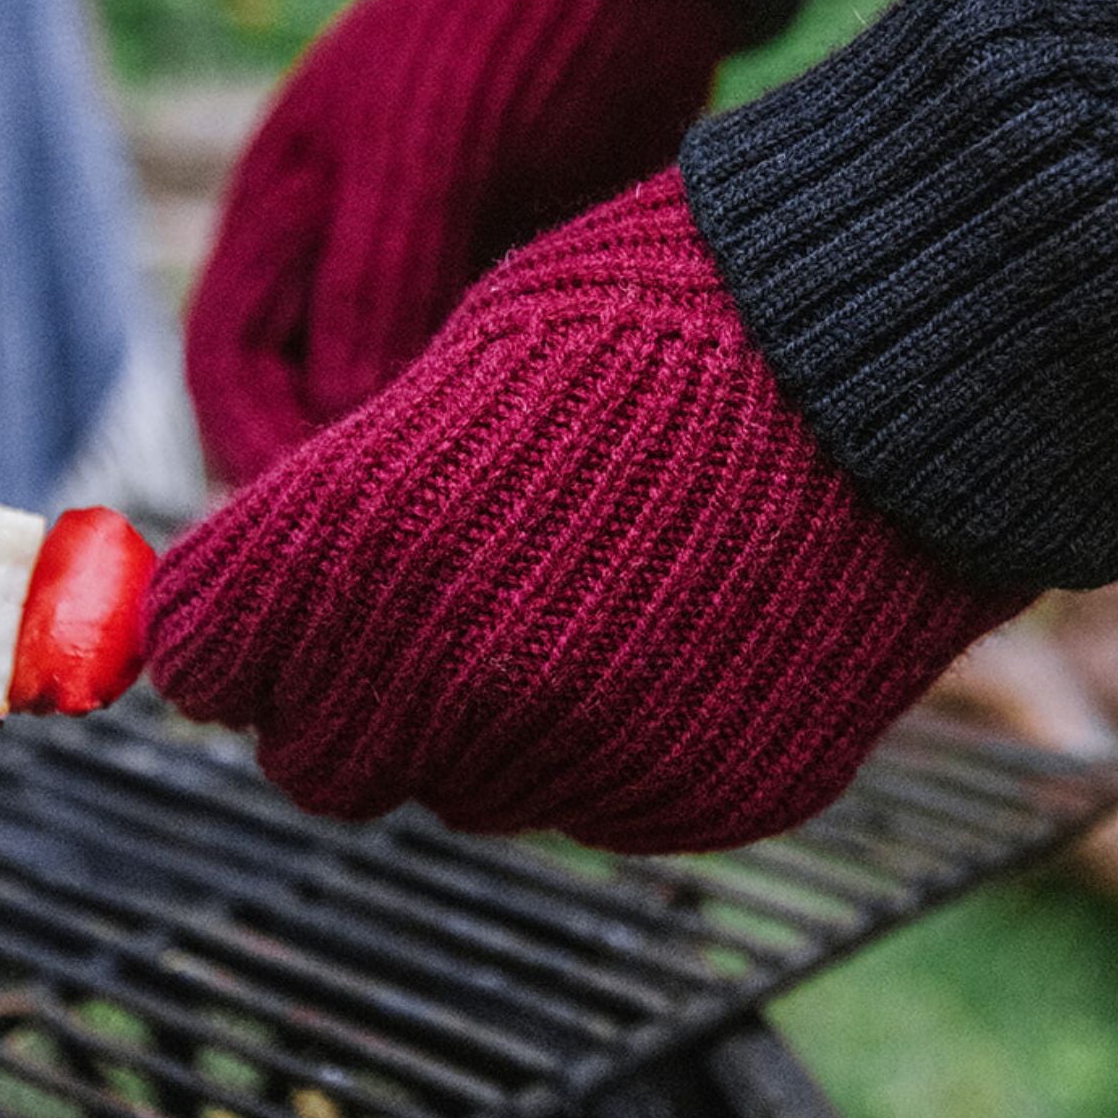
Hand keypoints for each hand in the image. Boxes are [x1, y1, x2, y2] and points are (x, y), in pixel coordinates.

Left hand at [148, 171, 1021, 849]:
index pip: (210, 657)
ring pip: (458, 796)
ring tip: (575, 606)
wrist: (907, 349)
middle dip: (343, 703)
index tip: (259, 620)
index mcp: (368, 538)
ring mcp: (587, 751)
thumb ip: (344, 505)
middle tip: (414, 627)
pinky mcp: (699, 797)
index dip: (230, 634)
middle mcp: (459, 673)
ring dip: (478, 729)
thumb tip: (255, 613)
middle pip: (318, 765)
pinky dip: (603, 750)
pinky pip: (592, 809)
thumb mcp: (473, 357)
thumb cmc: (680, 308)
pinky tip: (670, 639)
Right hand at [185, 0, 733, 486]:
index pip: (230, 377)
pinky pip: (499, 381)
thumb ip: (377, 285)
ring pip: (411, 407)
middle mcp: (347, 266)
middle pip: (316, 411)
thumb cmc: (502, 29)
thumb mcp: (424, 147)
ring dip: (443, 459)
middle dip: (353, 483)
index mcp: (282, 224)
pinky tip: (569, 453)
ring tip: (505, 519)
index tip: (325, 535)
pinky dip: (516, 420)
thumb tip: (348, 434)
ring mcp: (436, 280)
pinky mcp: (521, 288)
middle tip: (429, 558)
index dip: (259, 461)